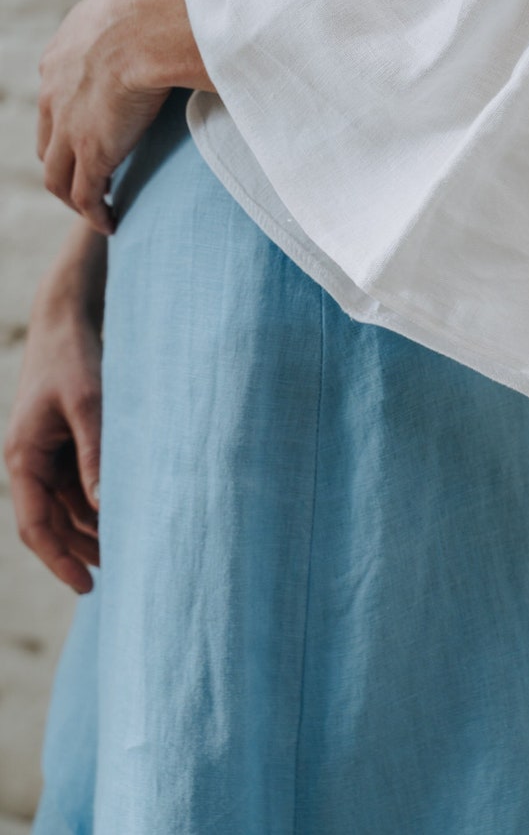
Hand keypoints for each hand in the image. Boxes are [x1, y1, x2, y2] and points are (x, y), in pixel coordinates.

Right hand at [4, 224, 106, 593]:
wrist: (68, 318)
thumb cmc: (76, 358)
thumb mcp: (91, 406)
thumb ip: (97, 455)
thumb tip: (107, 506)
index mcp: (23, 457)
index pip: (36, 526)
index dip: (59, 560)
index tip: (88, 586)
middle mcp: (30, 460)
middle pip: (52, 522)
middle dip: (81, 549)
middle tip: (122, 572)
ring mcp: (47, 453)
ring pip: (69, 505)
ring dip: (93, 527)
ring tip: (129, 549)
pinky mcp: (65, 442)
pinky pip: (79, 483)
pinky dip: (99, 500)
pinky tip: (127, 511)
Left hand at [36, 0, 214, 235]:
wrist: (149, 22)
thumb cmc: (158, 5)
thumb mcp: (135, 4)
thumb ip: (141, 18)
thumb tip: (178, 14)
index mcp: (62, 55)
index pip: (56, 101)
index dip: (70, 124)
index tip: (93, 137)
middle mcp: (55, 93)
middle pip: (48, 141)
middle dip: (65, 163)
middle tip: (91, 178)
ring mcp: (70, 126)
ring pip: (58, 176)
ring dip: (75, 195)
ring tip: (99, 207)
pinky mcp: (92, 153)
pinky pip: (85, 196)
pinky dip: (94, 213)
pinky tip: (111, 223)